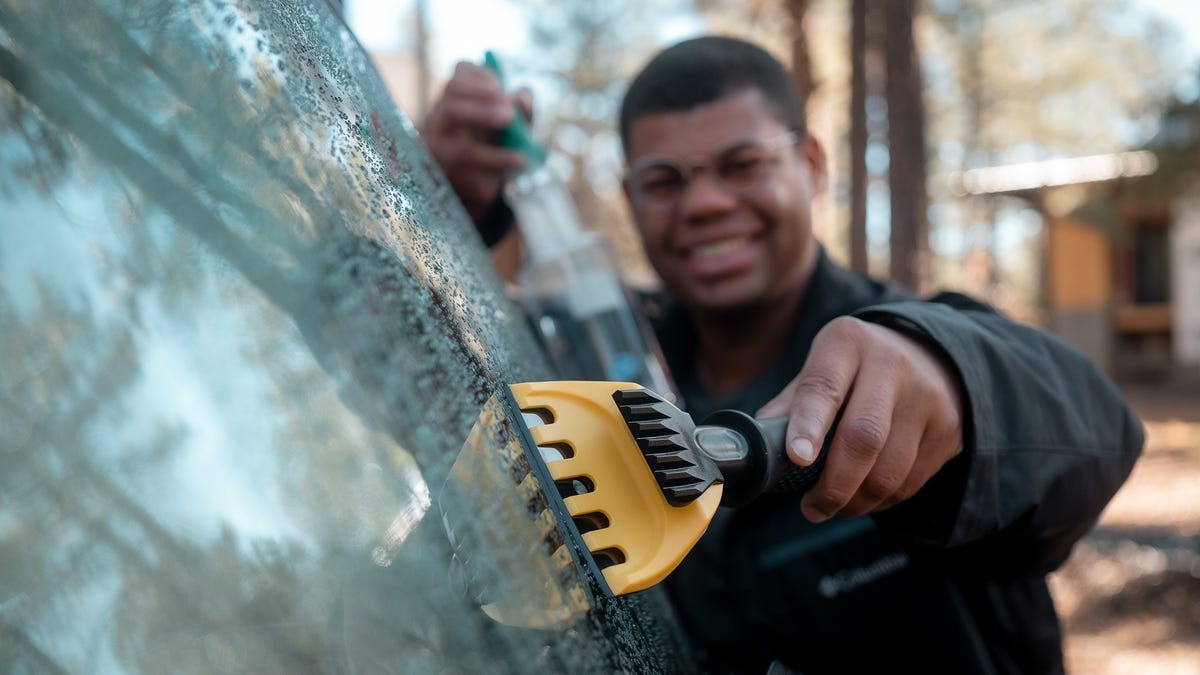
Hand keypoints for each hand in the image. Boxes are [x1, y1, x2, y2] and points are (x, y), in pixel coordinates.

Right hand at [422, 61, 532, 222]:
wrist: (479, 191)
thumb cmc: (494, 151)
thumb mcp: (512, 130)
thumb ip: (521, 112)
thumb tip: (522, 96)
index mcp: (459, 98)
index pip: (462, 70)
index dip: (484, 75)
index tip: (502, 87)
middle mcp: (442, 112)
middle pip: (452, 88)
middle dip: (482, 92)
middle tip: (508, 104)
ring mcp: (435, 135)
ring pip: (450, 113)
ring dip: (481, 112)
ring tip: (510, 121)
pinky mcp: (440, 162)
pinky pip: (465, 153)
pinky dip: (495, 156)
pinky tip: (519, 161)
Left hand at [758, 317, 964, 522]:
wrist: (931, 356)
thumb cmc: (856, 370)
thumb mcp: (821, 368)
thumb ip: (790, 406)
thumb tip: (756, 449)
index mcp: (847, 343)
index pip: (824, 387)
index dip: (809, 425)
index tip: (797, 458)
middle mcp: (892, 365)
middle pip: (864, 437)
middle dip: (834, 484)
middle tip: (812, 509)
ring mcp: (927, 397)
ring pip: (890, 470)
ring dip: (856, 501)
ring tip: (833, 507)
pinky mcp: (949, 429)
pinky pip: (911, 482)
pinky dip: (882, 501)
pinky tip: (864, 497)